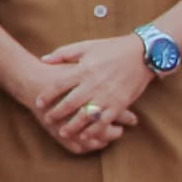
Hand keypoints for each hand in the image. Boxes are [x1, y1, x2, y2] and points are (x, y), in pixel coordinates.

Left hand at [29, 40, 153, 154]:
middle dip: (56, 114)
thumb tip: (43, 59)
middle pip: (70, 103)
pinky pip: (104, 121)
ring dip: (73, 126)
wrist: (142, 55)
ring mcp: (107, 96)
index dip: (47, 96)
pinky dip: (94, 130)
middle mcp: (94, 84)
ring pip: (86, 116)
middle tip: (47, 120)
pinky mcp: (120, 104)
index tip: (38, 103)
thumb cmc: (111, 49)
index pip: (59, 85)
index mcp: (84, 69)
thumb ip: (64, 53)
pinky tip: (86, 135)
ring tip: (63, 132)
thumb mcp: (86, 46)